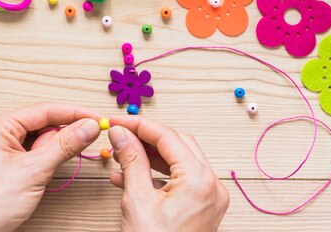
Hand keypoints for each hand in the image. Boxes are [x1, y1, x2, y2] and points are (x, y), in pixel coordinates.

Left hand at [0, 102, 101, 231]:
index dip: (74, 113)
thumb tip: (89, 126)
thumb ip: (64, 145)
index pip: (45, 110)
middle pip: (45, 122)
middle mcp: (2, 131)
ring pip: (44, 137)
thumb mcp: (34, 171)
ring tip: (45, 169)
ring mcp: (7, 145)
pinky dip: (48, 157)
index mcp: (0, 125)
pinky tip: (46, 169)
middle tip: (87, 140)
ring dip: (54, 149)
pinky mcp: (13, 159)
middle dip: (63, 135)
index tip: (98, 119)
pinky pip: (38, 150)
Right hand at [107, 116, 229, 231]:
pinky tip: (130, 177)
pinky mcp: (202, 209)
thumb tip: (122, 133)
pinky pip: (179, 181)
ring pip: (179, 162)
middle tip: (122, 134)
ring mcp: (209, 198)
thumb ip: (131, 160)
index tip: (119, 121)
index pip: (168, 137)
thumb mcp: (137, 200)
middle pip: (178, 144)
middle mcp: (211, 186)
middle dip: (148, 138)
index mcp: (199, 181)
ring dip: (150, 156)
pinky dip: (156, 175)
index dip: (140, 126)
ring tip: (122, 154)